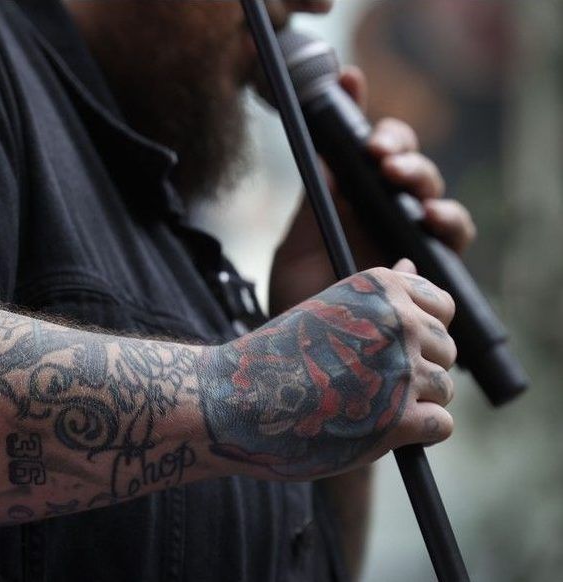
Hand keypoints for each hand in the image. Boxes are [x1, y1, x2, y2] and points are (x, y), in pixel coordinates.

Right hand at [200, 261, 454, 480]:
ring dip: (414, 402)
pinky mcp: (400, 419)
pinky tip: (377, 427)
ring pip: (444, 388)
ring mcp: (402, 370)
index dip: (421, 328)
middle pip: (446, 348)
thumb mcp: (324, 307)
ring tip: (366, 405)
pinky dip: (415, 433)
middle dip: (418, 367)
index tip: (389, 346)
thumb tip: (411, 262)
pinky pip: (441, 424)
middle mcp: (398, 322)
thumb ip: (377, 294)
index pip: (442, 303)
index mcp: (379, 288)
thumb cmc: (276, 356)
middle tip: (369, 382)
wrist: (236, 399)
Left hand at [269, 66, 475, 313]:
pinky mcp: (431, 265)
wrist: (312, 358)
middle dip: (396, 145)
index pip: (358, 145)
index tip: (347, 80)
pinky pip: (453, 235)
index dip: (357, 107)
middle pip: (404, 159)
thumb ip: (315, 205)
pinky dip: (448, 219)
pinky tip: (429, 216)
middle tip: (376, 154)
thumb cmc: (301, 302)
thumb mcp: (297, 247)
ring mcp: (408, 236)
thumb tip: (323, 153)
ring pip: (431, 189)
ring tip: (399, 178)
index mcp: (348, 198)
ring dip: (421, 176)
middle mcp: (382, 212)